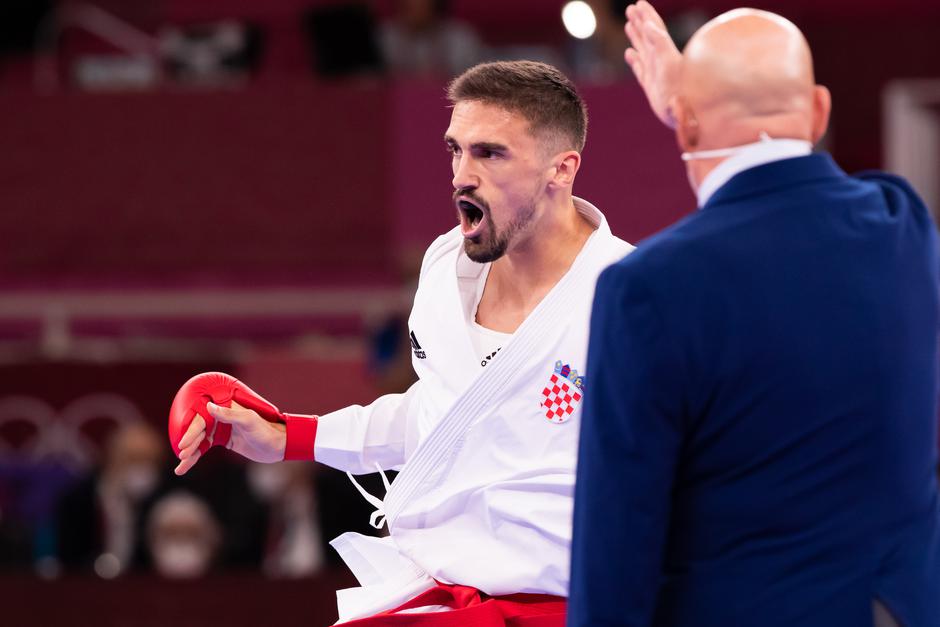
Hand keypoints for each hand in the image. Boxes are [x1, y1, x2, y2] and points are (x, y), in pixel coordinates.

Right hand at [174, 401, 286, 474]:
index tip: (184, 444)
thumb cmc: (265, 430)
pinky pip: (204, 448)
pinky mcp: (223, 441)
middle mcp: (220, 417)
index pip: (202, 419)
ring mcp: (221, 429)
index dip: (192, 431)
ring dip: (189, 453)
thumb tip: (208, 406)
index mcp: (225, 408)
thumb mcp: (248, 421)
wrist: (277, 446)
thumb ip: (229, 414)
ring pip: (199, 441)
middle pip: (198, 430)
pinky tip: (184, 467)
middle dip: (189, 443)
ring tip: (181, 466)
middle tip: (183, 455)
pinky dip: (195, 457)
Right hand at [624, 1, 681, 128]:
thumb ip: (660, 43)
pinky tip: (629, 54)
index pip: (654, 28)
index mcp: (665, 51)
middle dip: (639, 22)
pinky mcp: (651, 86)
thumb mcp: (669, 63)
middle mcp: (660, 60)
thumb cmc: (681, 90)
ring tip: (628, 25)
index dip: (646, 15)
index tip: (638, 3)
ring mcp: (655, 73)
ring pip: (643, 50)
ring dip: (636, 37)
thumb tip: (647, 25)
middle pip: (648, 36)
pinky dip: (634, 60)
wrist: (687, 114)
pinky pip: (640, 69)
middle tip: (630, 9)